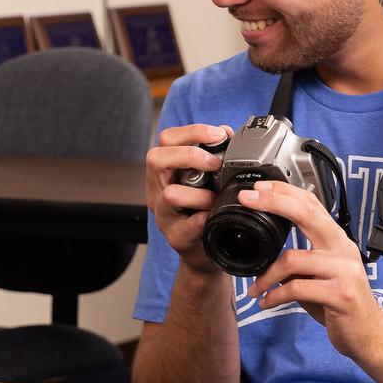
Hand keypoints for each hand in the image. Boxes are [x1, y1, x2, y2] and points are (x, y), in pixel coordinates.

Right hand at [145, 123, 231, 274]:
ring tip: (215, 198)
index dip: (192, 132)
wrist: (204, 250)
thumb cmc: (205, 209)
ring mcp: (163, 214)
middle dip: (189, 155)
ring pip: (170, 194)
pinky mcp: (175, 237)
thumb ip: (213, 154)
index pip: (167, 139)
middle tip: (214, 163)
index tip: (218, 134)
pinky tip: (212, 216)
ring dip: (199, 194)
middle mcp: (157, 189)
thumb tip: (226, 132)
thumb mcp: (207, 178)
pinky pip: (186, 227)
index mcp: (165, 170)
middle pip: (156, 159)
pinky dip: (201, 220)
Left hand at [239, 180, 382, 357]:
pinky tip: (267, 302)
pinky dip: (275, 296)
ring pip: (293, 259)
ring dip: (266, 275)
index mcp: (336, 240)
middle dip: (274, 202)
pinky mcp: (340, 294)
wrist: (368, 334)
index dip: (285, 192)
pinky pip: (297, 288)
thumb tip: (265, 248)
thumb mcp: (320, 273)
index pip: (312, 204)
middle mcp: (343, 248)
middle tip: (249, 200)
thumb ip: (301, 257)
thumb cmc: (339, 303)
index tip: (258, 187)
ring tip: (255, 288)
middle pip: (307, 215)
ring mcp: (344, 270)